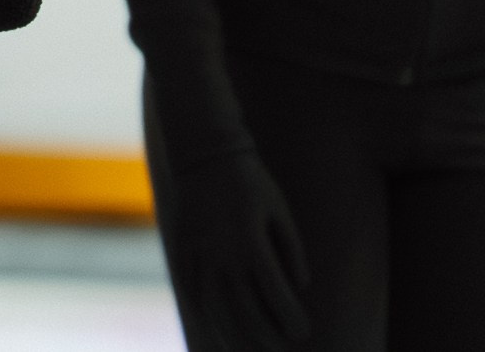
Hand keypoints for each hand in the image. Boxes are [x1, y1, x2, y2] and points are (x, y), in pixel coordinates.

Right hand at [174, 149, 308, 351]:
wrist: (204, 153)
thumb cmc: (250, 181)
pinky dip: (202, 312)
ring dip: (231, 335)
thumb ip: (291, 250)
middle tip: (281, 351)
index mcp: (252, 243)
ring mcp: (198, 252)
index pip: (275, 295)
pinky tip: (213, 328)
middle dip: (265, 337)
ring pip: (214, 307)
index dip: (290, 319)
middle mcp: (222, 253)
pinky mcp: (181, 248)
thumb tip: (301, 287)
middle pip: (244, 310)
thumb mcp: (279, 210)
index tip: (303, 333)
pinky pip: (190, 289)